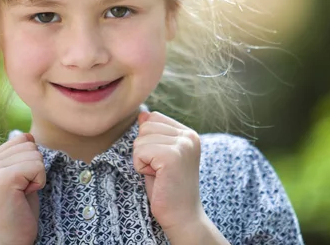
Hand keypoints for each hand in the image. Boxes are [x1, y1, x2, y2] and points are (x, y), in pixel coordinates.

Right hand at [0, 133, 45, 244]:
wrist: (9, 238)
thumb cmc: (18, 209)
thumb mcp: (19, 176)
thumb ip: (20, 156)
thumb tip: (28, 135)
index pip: (23, 139)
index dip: (31, 160)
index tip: (21, 181)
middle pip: (30, 145)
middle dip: (35, 168)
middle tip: (22, 189)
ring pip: (35, 155)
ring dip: (37, 176)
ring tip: (22, 193)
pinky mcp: (4, 178)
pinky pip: (37, 166)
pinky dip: (39, 182)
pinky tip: (25, 195)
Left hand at [133, 111, 204, 236]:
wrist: (182, 216)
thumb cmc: (168, 187)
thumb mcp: (159, 155)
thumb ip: (154, 134)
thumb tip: (142, 114)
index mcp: (188, 133)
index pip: (154, 118)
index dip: (149, 140)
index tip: (162, 161)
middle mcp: (189, 136)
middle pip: (145, 126)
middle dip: (144, 150)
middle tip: (160, 169)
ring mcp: (182, 145)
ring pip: (140, 139)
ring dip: (142, 159)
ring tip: (159, 174)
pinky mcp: (172, 156)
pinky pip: (140, 151)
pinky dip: (140, 167)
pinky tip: (156, 177)